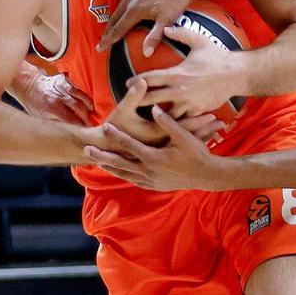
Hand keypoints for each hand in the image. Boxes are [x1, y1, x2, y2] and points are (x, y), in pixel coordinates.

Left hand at [8, 63, 93, 124]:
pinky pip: (78, 88)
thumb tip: (68, 133)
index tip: (86, 132)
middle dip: (87, 117)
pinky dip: (85, 95)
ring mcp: (63, 86)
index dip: (80, 126)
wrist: (28, 85)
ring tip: (92, 113)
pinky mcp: (65, 80)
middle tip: (92, 125)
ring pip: (82, 96)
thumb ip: (55, 123)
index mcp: (51, 107)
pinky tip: (88, 102)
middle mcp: (59, 96)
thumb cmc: (33, 104)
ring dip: (89, 105)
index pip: (71, 119)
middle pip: (79, 107)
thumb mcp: (40, 118)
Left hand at [85, 105, 229, 190]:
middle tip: (87, 150)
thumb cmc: (197, 154)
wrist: (208, 176)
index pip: (129, 145)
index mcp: (154, 158)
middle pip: (120, 163)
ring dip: (111, 168)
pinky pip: (135, 181)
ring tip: (98, 162)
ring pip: (125, 174)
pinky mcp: (156, 186)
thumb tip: (154, 108)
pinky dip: (125, 176)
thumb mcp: (184, 136)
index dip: (116, 135)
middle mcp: (149, 171)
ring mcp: (152, 181)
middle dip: (103, 156)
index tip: (104, 127)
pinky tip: (120, 173)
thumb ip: (167, 122)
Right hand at [97, 0, 195, 54]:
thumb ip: (155, 37)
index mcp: (134, 10)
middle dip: (108, 29)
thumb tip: (146, 54)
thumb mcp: (167, 19)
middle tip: (102, 39)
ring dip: (115, 14)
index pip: (118, 29)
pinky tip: (124, 2)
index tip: (100, 48)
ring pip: (119, 3)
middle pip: (114, 17)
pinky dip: (122, 0)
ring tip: (112, 23)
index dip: (108, 40)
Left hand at [133, 25, 245, 118]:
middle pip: (152, 99)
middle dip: (139, 101)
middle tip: (129, 103)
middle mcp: (180, 90)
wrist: (237, 74)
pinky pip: (183, 119)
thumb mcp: (198, 40)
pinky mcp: (198, 111)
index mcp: (177, 74)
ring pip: (166, 114)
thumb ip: (180, 33)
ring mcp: (189, 103)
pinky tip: (167, 123)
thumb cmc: (217, 56)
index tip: (126, 83)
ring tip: (146, 116)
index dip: (137, 81)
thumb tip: (165, 27)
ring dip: (156, 115)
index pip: (151, 78)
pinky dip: (175, 121)